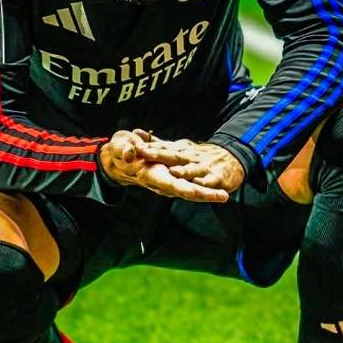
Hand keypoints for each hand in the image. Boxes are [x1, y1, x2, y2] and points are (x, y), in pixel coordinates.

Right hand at [100, 129, 230, 202]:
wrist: (118, 158)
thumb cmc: (119, 151)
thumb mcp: (119, 146)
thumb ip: (124, 149)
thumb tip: (130, 153)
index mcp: (151, 174)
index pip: (172, 183)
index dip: (187, 188)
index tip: (200, 192)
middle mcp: (161, 180)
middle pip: (186, 190)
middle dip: (204, 194)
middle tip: (223, 196)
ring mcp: (167, 178)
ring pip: (189, 188)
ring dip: (206, 192)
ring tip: (224, 195)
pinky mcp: (170, 173)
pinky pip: (188, 181)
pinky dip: (200, 185)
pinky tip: (213, 187)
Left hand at [135, 136, 244, 194]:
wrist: (230, 157)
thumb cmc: (197, 155)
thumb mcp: (178, 147)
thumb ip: (157, 143)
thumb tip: (136, 132)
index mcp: (179, 150)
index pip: (161, 148)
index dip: (148, 147)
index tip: (134, 145)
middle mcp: (189, 157)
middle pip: (173, 156)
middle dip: (159, 154)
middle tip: (144, 152)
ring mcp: (203, 167)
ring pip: (191, 169)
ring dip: (183, 170)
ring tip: (174, 171)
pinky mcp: (216, 177)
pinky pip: (210, 181)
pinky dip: (205, 182)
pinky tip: (199, 183)